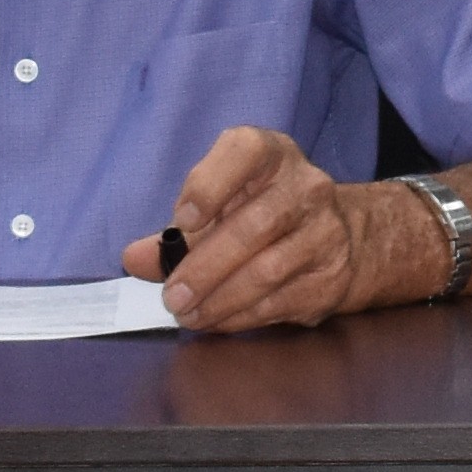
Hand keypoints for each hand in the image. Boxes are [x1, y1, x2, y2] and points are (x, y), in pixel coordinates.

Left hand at [132, 122, 415, 330]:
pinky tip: (217, 321)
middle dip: (205, 267)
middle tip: (172, 296)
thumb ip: (175, 233)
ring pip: (268, 270)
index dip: (211, 184)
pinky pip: (280, 301)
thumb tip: (134, 259)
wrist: (337, 233)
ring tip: (188, 314)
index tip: (182, 220)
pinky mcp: (331, 275)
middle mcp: (306, 186)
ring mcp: (325, 231)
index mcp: (271, 154)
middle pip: (254, 225)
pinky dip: (241, 316)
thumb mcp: (219, 206)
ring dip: (220, 299)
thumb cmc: (260, 211)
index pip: (245, 150)